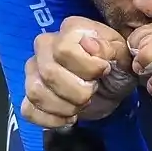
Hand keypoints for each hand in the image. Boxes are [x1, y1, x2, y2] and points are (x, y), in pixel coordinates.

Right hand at [20, 16, 137, 127]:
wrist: (112, 84)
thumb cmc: (117, 65)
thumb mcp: (122, 54)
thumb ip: (109, 48)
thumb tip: (89, 45)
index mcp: (69, 31)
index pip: (63, 50)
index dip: (87, 67)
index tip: (104, 71)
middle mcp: (45, 46)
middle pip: (48, 73)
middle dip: (78, 92)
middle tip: (93, 92)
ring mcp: (33, 70)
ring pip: (35, 92)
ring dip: (65, 107)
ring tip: (81, 105)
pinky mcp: (31, 94)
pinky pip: (28, 110)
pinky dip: (51, 119)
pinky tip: (69, 118)